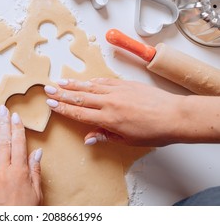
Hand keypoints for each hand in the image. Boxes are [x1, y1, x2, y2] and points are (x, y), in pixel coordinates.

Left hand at [0, 105, 42, 205]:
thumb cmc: (24, 212)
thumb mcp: (36, 192)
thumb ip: (35, 170)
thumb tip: (37, 152)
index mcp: (18, 171)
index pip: (18, 143)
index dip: (17, 128)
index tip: (15, 116)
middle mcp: (2, 170)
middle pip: (3, 142)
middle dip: (3, 124)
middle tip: (2, 109)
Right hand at [44, 78, 186, 146]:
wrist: (174, 115)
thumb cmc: (153, 131)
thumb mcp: (127, 140)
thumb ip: (105, 136)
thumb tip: (89, 138)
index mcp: (108, 119)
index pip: (79, 113)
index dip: (63, 108)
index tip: (51, 104)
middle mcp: (109, 102)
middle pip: (80, 97)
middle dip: (62, 93)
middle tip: (48, 88)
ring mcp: (117, 91)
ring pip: (89, 87)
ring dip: (73, 84)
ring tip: (60, 81)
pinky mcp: (125, 84)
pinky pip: (104, 81)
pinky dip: (92, 81)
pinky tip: (85, 81)